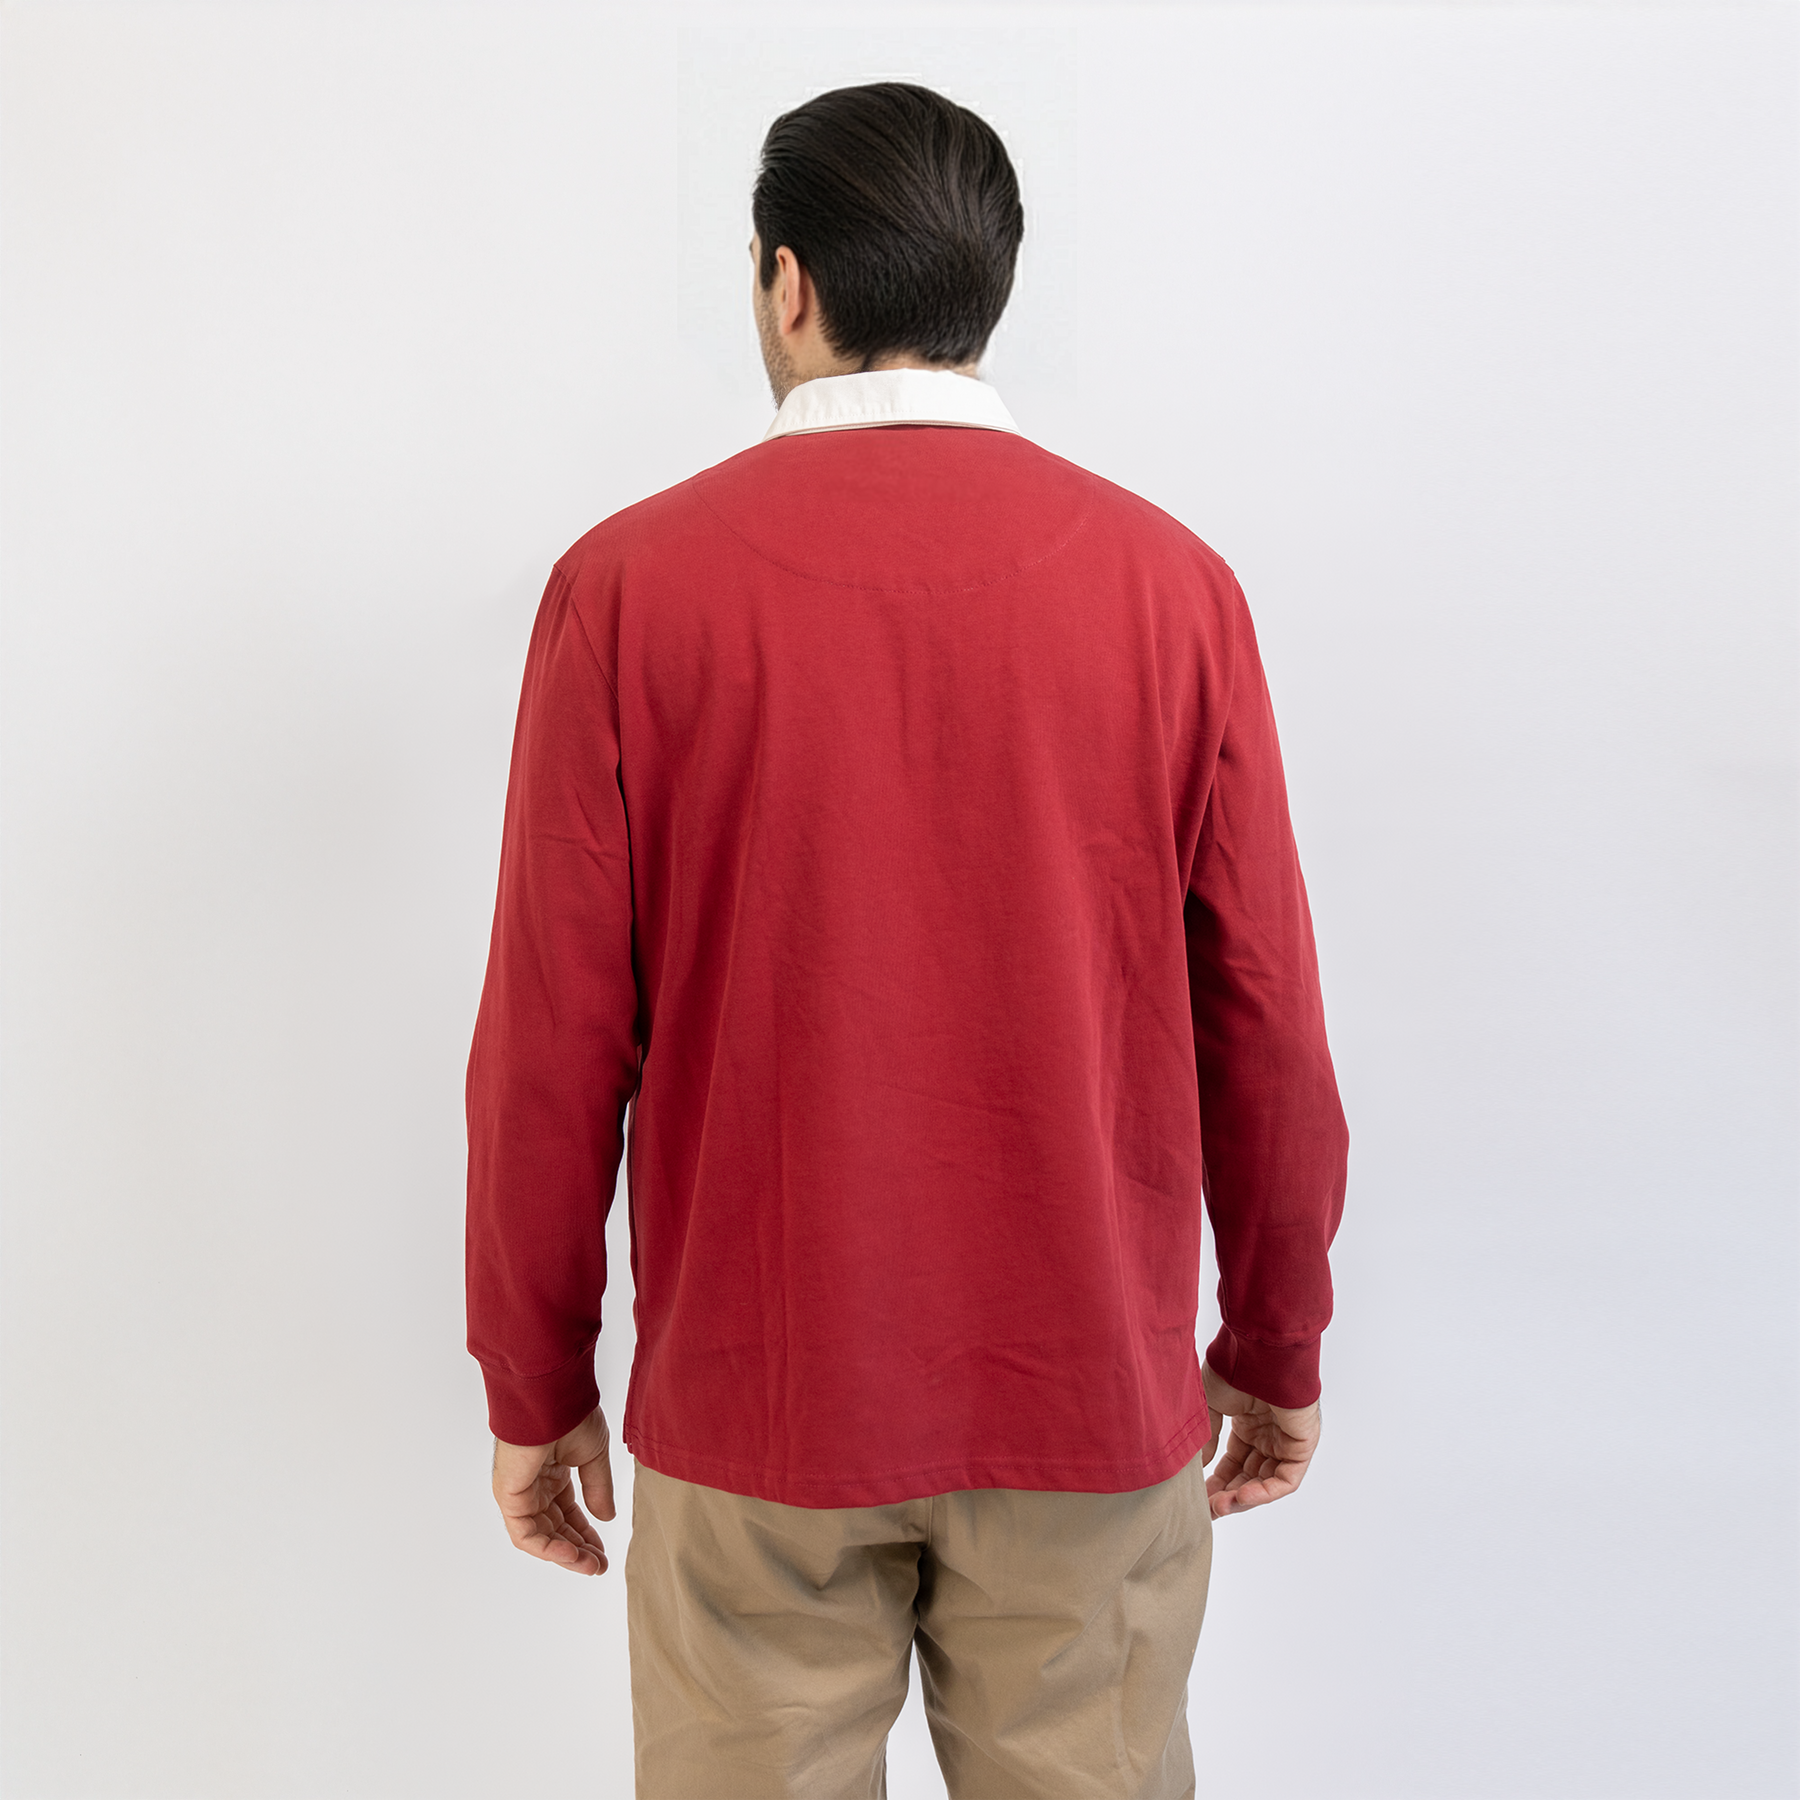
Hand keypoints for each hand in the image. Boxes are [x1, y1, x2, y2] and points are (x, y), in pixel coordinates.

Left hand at [491, 1406, 615, 1575]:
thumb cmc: (571, 1416)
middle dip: (578, 1549)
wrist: (552, 1398)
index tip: (603, 1552)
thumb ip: (598, 1489)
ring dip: (565, 1554)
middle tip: (599, 1566)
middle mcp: (535, 1484)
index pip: (568, 1512)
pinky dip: (547, 1548)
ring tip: (590, 1566)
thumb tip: (606, 1517)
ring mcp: (520, 1492)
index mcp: (553, 1472)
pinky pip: (525, 1533)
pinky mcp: (509, 1496)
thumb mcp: (594, 1457)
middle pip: (555, 1528)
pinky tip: (572, 1555)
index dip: (586, 1534)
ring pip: (541, 1535)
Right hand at [1199, 1360, 1320, 1518]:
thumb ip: (1206, 1438)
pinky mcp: (1302, 1446)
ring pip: (1266, 1482)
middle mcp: (1268, 1434)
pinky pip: (1286, 1479)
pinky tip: (1241, 1497)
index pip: (1233, 1463)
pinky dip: (1265, 1492)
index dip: (1216, 1481)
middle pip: (1248, 1476)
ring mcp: (1286, 1441)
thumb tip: (1198, 1467)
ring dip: (1243, 1498)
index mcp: (1248, 1423)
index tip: (1197, 1497)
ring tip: (1220, 1507)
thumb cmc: (1234, 1369)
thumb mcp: (1209, 1406)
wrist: (1258, 1353)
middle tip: (1207, 1509)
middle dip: (1227, 1495)